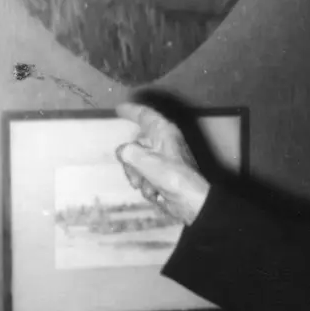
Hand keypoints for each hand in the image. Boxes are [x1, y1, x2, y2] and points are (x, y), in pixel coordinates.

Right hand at [115, 103, 209, 225]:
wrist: (191, 202)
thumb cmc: (173, 177)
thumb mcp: (146, 162)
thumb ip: (128, 153)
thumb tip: (123, 151)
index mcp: (164, 132)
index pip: (145, 115)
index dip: (131, 110)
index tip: (118, 109)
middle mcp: (163, 142)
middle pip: (135, 144)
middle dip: (131, 162)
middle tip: (135, 174)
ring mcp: (162, 159)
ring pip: (136, 162)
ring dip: (137, 176)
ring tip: (147, 186)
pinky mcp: (162, 175)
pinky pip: (143, 175)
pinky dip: (145, 185)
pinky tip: (154, 193)